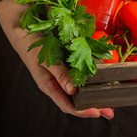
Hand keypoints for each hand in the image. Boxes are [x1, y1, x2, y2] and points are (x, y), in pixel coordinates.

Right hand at [0, 0, 113, 118]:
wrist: (26, 24)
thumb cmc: (31, 44)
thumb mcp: (44, 60)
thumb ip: (59, 74)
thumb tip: (73, 91)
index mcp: (50, 85)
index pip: (67, 105)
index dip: (82, 111)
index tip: (97, 113)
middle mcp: (60, 81)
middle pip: (79, 98)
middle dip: (95, 105)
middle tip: (111, 111)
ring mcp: (67, 70)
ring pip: (84, 86)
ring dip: (97, 92)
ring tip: (111, 97)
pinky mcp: (72, 59)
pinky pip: (85, 69)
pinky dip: (96, 74)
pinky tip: (107, 76)